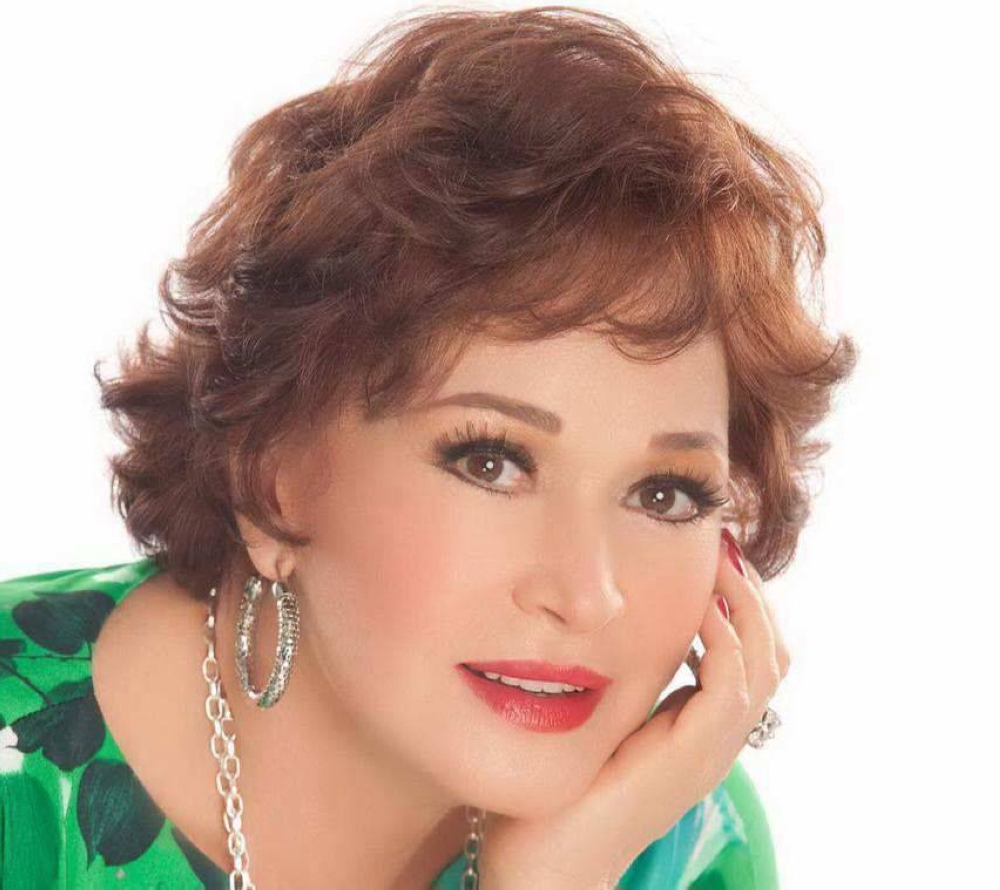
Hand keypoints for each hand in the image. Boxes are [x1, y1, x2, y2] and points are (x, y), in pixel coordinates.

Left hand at [475, 531, 790, 889]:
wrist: (547, 859)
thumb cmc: (562, 784)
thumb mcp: (604, 713)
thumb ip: (624, 674)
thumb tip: (613, 618)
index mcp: (699, 725)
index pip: (751, 653)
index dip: (740, 601)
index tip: (713, 552)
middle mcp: (717, 736)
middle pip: (774, 651)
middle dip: (753, 591)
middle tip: (723, 544)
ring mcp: (712, 748)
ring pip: (767, 661)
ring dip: (746, 602)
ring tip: (717, 558)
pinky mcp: (693, 754)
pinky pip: (732, 683)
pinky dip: (725, 636)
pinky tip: (698, 603)